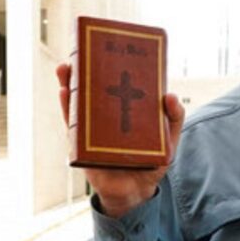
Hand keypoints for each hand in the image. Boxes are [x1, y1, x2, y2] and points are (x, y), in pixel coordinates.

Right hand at [56, 64, 184, 217]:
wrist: (136, 193)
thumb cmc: (152, 163)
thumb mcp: (170, 139)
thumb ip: (174, 118)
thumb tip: (169, 95)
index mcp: (126, 111)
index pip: (117, 85)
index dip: (109, 66)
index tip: (105, 48)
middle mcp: (107, 116)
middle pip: (94, 89)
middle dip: (85, 71)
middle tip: (80, 53)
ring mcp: (93, 129)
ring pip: (79, 103)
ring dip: (70, 84)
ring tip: (66, 68)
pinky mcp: (82, 145)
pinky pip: (72, 125)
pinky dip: (68, 109)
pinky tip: (65, 92)